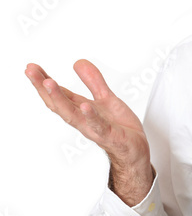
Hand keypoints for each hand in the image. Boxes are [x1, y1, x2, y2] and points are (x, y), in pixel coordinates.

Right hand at [25, 59, 153, 204]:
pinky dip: (91, 116)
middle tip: (31, 71)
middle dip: (43, 87)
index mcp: (81, 110)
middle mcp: (83, 120)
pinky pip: (99, 126)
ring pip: (72, 115)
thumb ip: (93, 82)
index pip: (59, 94)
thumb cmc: (119, 129)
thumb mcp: (107, 99)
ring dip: (59, 99)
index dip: (44, 81)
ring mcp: (94, 129)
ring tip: (48, 82)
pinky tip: (84, 106)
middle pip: (58, 103)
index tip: (30, 67)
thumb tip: (78, 62)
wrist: (135, 152)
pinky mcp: (110, 136)